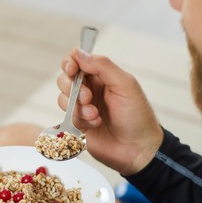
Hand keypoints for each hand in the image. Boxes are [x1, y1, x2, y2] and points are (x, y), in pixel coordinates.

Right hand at [59, 48, 163, 174]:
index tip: (72, 68)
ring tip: (95, 115)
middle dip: (72, 86)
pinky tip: (95, 124)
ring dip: (77, 106)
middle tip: (88, 97)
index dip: (70, 61)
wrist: (138, 149)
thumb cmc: (137, 116)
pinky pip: (66, 116)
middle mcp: (91, 89)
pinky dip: (79, 119)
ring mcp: (83, 107)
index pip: (78, 59)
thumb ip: (103, 66)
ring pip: (63, 97)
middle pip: (65, 77)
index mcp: (103, 76)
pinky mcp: (78, 124)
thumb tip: (80, 53)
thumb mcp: (125, 85)